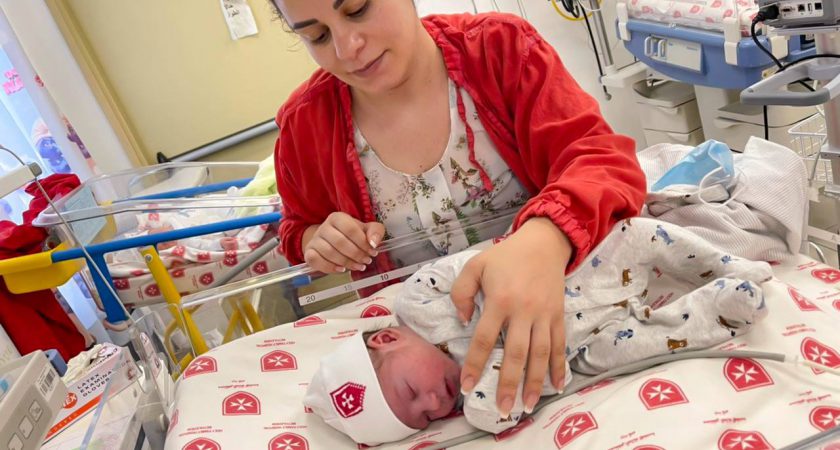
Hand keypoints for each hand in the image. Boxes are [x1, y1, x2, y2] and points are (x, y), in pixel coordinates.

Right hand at [302, 212, 384, 272]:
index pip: (350, 229)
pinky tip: (341, 270)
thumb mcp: (365, 229)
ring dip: (346, 262)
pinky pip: (316, 260)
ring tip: (358, 266)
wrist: (329, 240)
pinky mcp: (308, 252)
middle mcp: (324, 227)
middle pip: (340, 242)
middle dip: (356, 254)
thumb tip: (373, 243)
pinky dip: (330, 267)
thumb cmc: (351, 235)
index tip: (372, 252)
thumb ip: (375, 231)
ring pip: (329, 253)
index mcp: (337, 218)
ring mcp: (314, 240)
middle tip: (366, 261)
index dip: (363, 243)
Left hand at [451, 218, 570, 417]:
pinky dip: (559, 366)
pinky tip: (558, 385)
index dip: (474, 364)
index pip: (485, 339)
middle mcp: (523, 310)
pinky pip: (560, 344)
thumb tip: (464, 321)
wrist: (544, 242)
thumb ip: (461, 292)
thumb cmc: (505, 256)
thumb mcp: (475, 266)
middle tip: (503, 409)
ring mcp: (544, 314)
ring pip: (540, 354)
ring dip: (535, 382)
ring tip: (528, 405)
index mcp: (500, 300)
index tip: (466, 386)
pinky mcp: (558, 315)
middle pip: (516, 353)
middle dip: (509, 383)